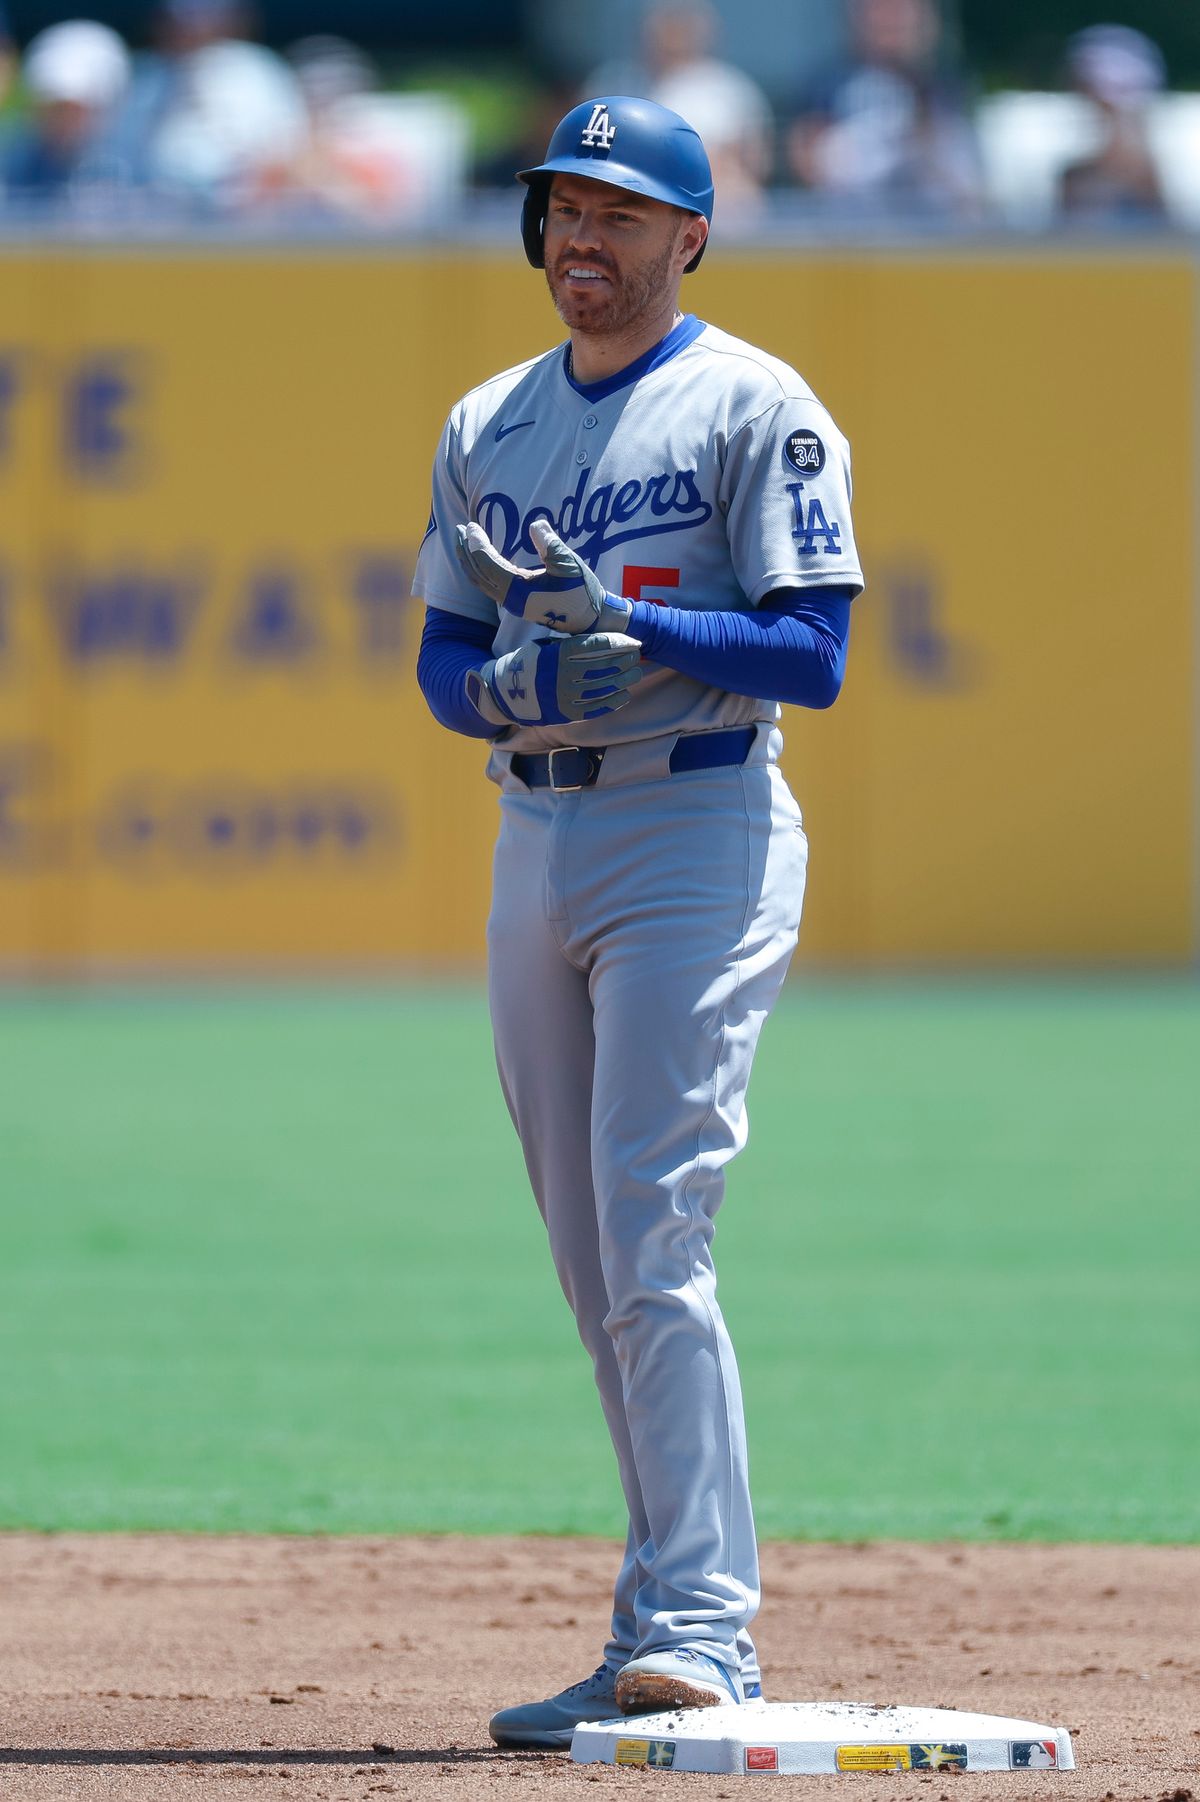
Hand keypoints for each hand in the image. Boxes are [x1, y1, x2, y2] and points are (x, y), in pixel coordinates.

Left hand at [456, 517, 632, 634]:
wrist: (591, 618)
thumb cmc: (582, 591)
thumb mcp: (569, 564)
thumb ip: (550, 544)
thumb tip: (535, 524)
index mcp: (520, 591)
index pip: (488, 565)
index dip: (477, 545)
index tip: (470, 526)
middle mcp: (511, 600)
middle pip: (478, 574)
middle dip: (465, 552)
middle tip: (458, 529)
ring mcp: (513, 603)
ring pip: (481, 582)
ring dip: (470, 561)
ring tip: (463, 541)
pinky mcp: (518, 603)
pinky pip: (490, 586)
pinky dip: (480, 570)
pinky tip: (480, 558)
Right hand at [465, 632, 641, 728]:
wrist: (507, 693)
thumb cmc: (531, 664)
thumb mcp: (546, 646)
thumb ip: (571, 644)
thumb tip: (603, 639)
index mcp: (559, 654)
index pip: (597, 645)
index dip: (618, 643)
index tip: (632, 642)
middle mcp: (565, 675)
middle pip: (605, 666)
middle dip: (625, 660)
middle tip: (636, 656)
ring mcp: (567, 696)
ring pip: (605, 687)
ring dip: (624, 680)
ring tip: (635, 673)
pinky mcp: (568, 714)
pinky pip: (597, 708)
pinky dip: (614, 701)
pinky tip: (624, 694)